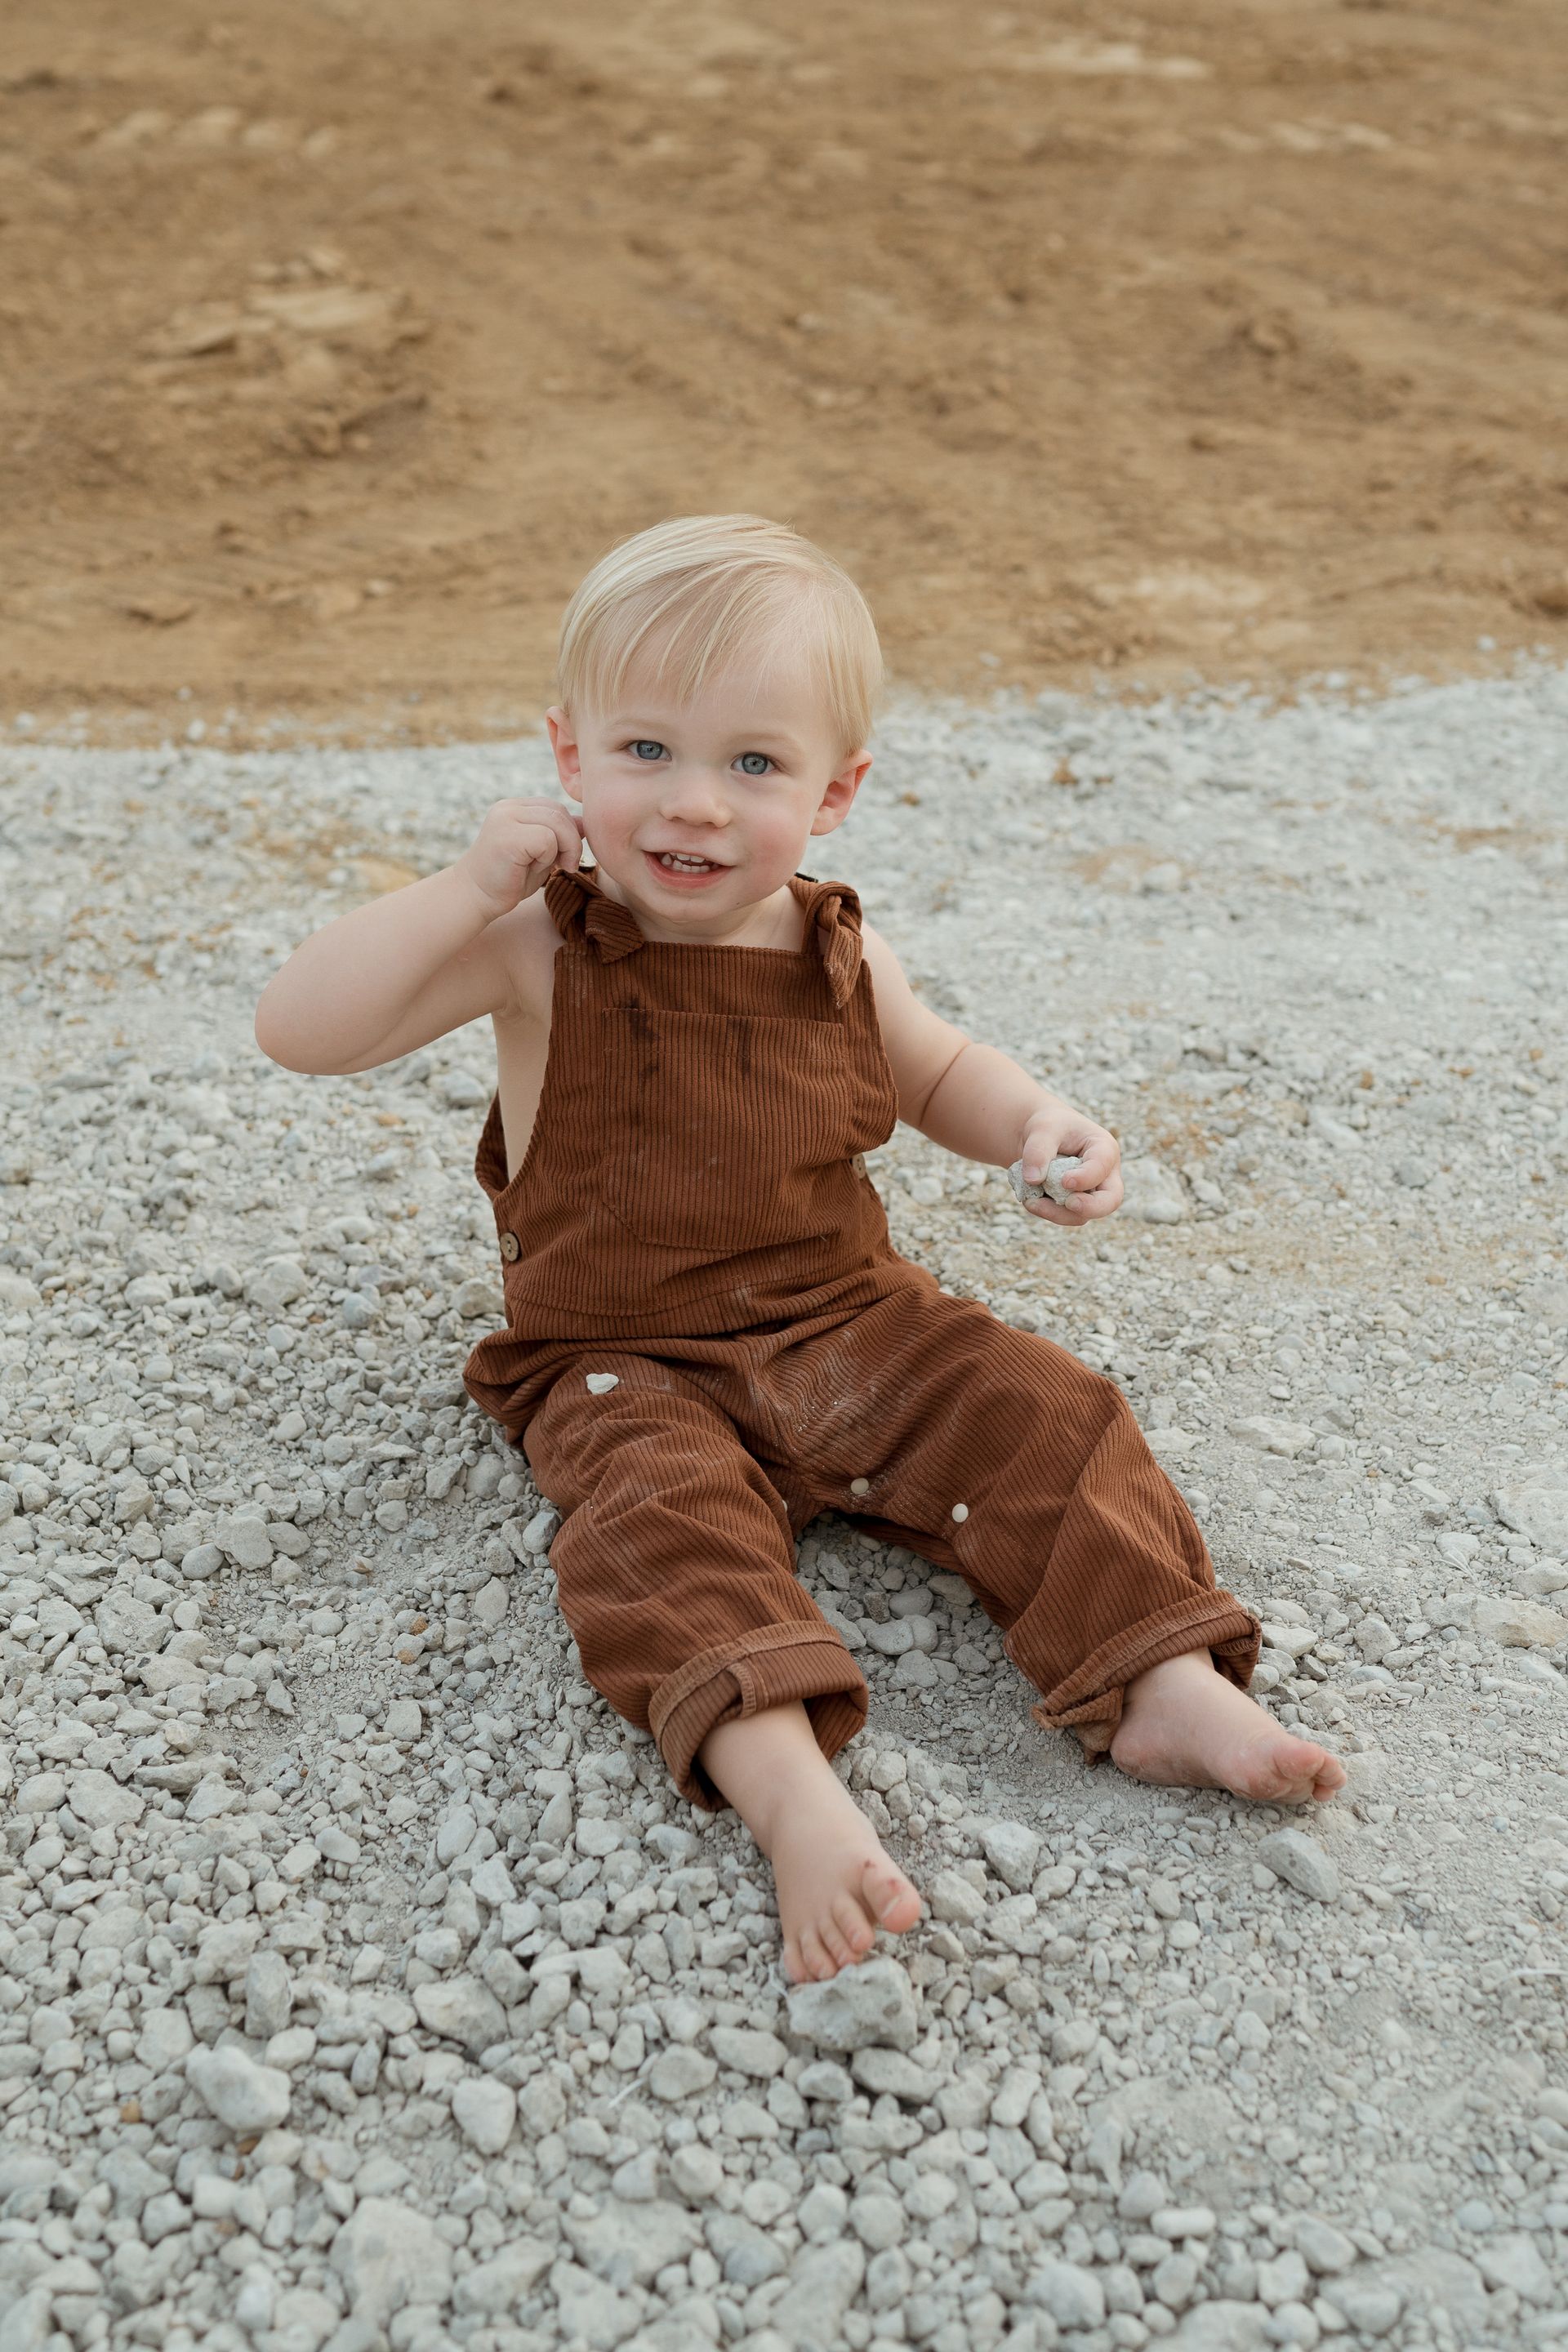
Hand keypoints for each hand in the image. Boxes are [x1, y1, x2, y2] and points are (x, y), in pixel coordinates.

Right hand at [459, 798, 584, 921]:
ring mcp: (505, 819)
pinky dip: (548, 857)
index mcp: (515, 807)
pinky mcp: (506, 836)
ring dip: (563, 849)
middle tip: (565, 866)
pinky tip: (534, 869)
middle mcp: (508, 808)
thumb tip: (586, 823)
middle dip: (571, 841)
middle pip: (559, 811)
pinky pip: (546, 839)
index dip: (568, 832)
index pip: (556, 807)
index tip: (563, 857)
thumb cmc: (509, 879)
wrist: (475, 898)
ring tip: (552, 867)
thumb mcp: (541, 853)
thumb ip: (560, 836)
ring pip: (556, 823)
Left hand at [1018, 1108, 1122, 1224]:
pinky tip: (1030, 1201)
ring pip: (1083, 1215)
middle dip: (1091, 1207)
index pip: (1103, 1167)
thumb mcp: (1043, 1128)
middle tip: (1070, 1204)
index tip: (1065, 1181)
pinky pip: (1065, 1216)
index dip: (1087, 1177)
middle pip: (1110, 1200)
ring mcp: (1090, 1193)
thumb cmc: (1050, 1127)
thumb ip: (1038, 1150)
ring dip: (1057, 1213)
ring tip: (1031, 1202)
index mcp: (1104, 1149)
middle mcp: (1104, 1175)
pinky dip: (1047, 1212)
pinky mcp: (1074, 1205)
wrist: (1041, 1137)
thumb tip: (1033, 1180)